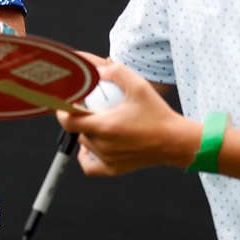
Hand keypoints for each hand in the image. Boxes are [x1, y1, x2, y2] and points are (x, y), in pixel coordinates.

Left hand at [57, 57, 200, 176]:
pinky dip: (87, 156)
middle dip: (79, 118)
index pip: (67, 120)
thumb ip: (116, 72)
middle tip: (89, 107)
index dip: (62, 110)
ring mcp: (107, 159)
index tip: (65, 102)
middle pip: (77, 130)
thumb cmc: (159, 115)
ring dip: (86, 133)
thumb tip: (97, 70)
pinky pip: (90, 166)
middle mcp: (102, 145)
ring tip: (99, 121)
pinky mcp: (114, 169)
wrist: (177, 141)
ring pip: (84, 145)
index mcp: (104, 126)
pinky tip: (93, 144)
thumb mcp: (139, 86)